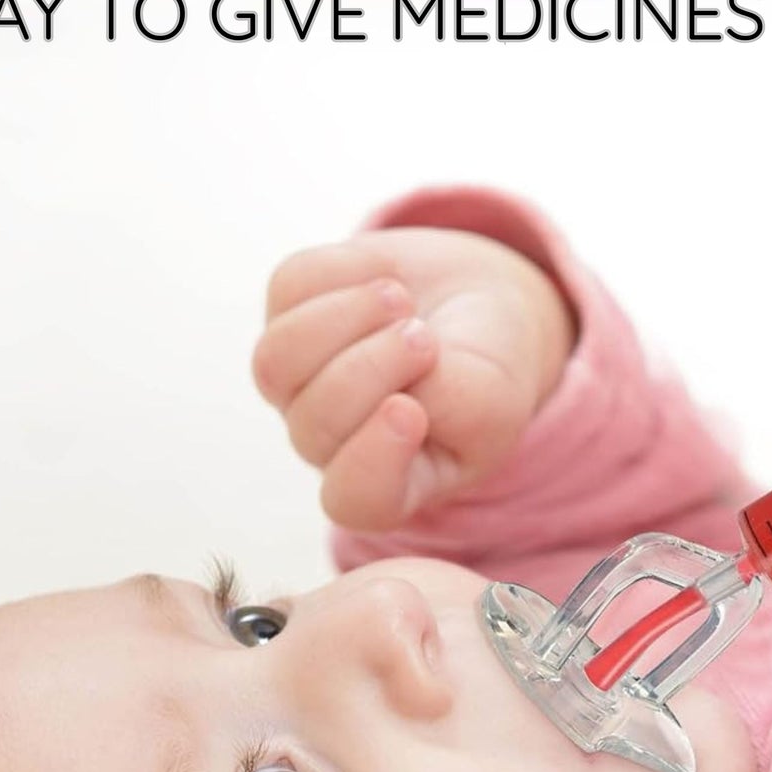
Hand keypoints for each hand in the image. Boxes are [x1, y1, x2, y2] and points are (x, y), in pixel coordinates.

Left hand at [253, 226, 574, 530]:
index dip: (372, 460)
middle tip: (425, 338)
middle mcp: (332, 445)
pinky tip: (385, 278)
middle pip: (314, 424)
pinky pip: (289, 291)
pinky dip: (342, 272)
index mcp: (390, 485)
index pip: (355, 499)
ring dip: (345, 319)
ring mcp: (299, 385)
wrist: (477, 306)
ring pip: (276, 361)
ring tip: (400, 300)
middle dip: (374, 369)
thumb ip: (454, 405)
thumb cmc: (487, 372)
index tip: (410, 411)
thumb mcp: (495, 400)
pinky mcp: (285, 317)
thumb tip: (400, 378)